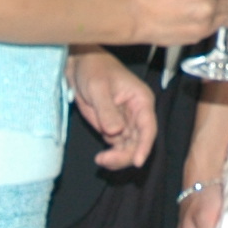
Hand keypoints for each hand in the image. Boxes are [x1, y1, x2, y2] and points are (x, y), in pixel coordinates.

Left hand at [67, 48, 156, 169]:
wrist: (79, 65)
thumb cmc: (93, 68)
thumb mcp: (98, 87)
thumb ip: (107, 110)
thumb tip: (115, 132)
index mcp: (141, 100)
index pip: (148, 127)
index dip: (145, 145)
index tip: (138, 162)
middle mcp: (137, 114)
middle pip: (140, 142)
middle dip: (126, 155)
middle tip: (106, 160)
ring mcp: (126, 123)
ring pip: (130, 148)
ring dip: (119, 158)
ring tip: (101, 160)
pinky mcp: (114, 129)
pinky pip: (119, 148)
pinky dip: (112, 156)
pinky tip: (101, 158)